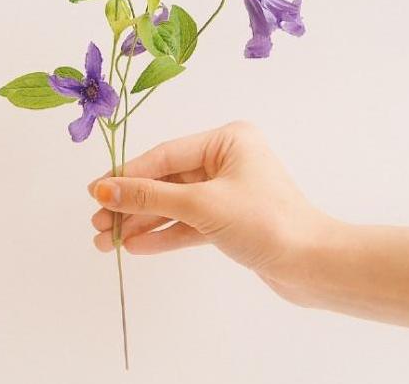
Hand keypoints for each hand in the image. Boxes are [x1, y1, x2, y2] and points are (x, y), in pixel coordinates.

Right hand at [88, 121, 331, 299]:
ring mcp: (229, 191)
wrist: (314, 267)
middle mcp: (227, 160)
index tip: (94, 193)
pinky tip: (137, 246)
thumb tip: (102, 190)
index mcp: (227, 140)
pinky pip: (190, 222)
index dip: (127, 175)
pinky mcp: (231, 219)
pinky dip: (165, 234)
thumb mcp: (201, 204)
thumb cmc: (264, 222)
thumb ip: (149, 196)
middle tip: (98, 224)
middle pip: (167, 181)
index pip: (165, 156)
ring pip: (175, 204)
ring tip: (107, 242)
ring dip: (143, 223)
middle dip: (132, 204)